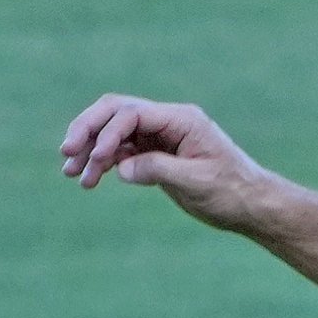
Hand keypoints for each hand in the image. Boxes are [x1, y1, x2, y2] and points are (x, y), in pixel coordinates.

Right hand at [56, 94, 268, 223]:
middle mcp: (169, 121)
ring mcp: (161, 136)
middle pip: (117, 112)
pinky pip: (123, 150)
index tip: (95, 160)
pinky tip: (90, 179)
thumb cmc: (231, 192)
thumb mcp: (196, 183)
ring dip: (90, 149)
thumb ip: (158, 171)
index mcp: (181, 120)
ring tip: (70, 174)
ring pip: (115, 132)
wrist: (251, 205)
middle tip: (65, 153)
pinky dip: (104, 162)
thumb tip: (121, 168)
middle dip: (88, 129)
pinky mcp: (157, 153)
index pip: (133, 114)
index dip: (107, 133)